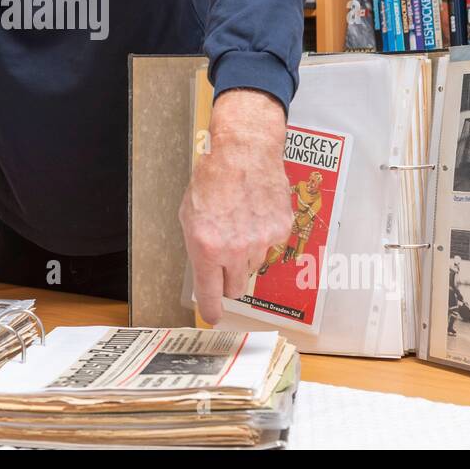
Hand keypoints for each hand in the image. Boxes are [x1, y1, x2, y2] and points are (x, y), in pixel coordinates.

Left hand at [180, 89, 291, 324]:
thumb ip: (197, 248)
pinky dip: (263, 236)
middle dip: (228, 277)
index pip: (210, 295)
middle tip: (225, 257)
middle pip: (235, 287)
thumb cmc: (212, 179)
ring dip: (245, 254)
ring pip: (252, 266)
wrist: (244, 152)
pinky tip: (255, 214)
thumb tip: (204, 274)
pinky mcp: (280, 232)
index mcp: (206, 248)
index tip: (215, 316)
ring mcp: (260, 242)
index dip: (213, 310)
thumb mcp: (189, 215)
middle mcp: (234, 250)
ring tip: (240, 224)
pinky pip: (270, 247)